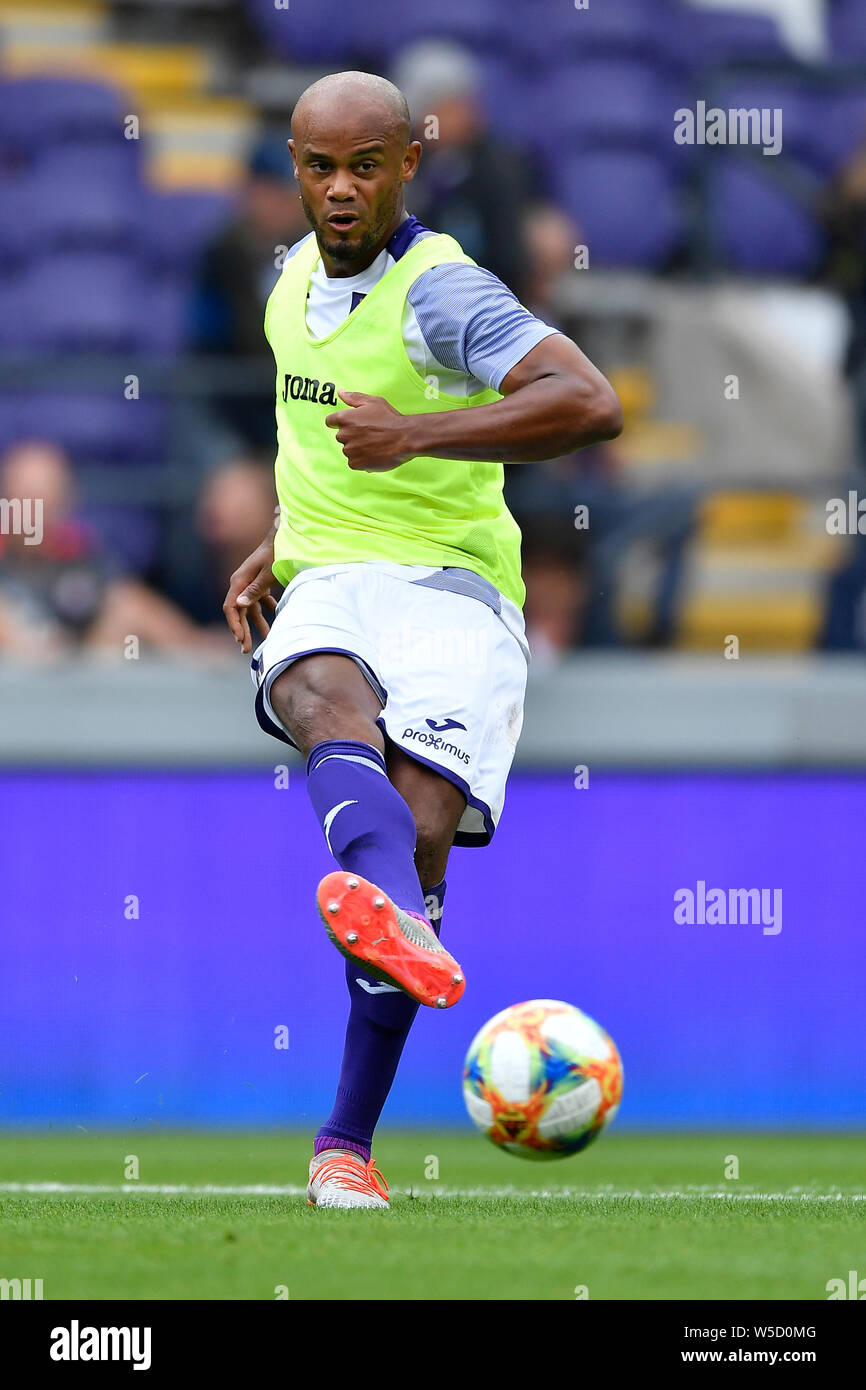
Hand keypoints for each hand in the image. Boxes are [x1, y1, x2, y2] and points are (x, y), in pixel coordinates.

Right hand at [223, 537, 277, 653]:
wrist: (283, 536)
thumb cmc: (276, 553)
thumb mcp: (268, 574)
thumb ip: (255, 590)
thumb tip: (239, 605)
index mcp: (239, 581)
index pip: (230, 607)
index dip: (234, 624)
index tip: (240, 639)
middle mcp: (241, 583)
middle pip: (238, 612)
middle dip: (243, 630)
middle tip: (246, 649)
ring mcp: (249, 583)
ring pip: (250, 608)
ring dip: (256, 623)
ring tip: (266, 638)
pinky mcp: (259, 583)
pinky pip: (260, 601)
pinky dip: (267, 609)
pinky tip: (276, 616)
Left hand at [325, 391, 412, 471]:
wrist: (404, 438)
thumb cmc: (390, 418)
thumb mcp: (373, 402)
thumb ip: (353, 398)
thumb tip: (340, 392)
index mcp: (345, 418)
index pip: (330, 421)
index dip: (340, 422)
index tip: (352, 425)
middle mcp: (344, 434)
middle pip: (341, 436)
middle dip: (352, 435)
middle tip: (370, 434)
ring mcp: (349, 450)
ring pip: (348, 450)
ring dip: (357, 448)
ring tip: (374, 444)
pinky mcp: (355, 463)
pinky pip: (354, 462)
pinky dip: (362, 460)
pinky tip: (374, 453)